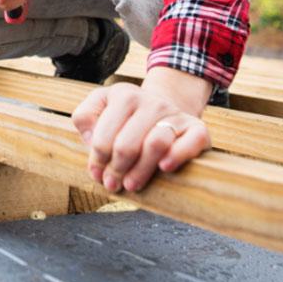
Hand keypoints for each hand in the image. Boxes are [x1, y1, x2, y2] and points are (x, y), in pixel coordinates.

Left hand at [70, 68, 213, 192]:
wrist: (163, 110)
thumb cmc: (124, 117)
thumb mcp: (100, 107)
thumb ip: (85, 117)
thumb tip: (91, 139)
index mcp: (123, 95)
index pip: (104, 135)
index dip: (97, 160)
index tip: (96, 174)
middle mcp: (150, 101)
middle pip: (127, 144)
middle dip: (116, 170)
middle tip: (112, 184)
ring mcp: (174, 113)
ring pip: (156, 144)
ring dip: (140, 171)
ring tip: (131, 185)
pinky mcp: (197, 127)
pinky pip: (191, 141)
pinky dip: (178, 155)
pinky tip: (164, 168)